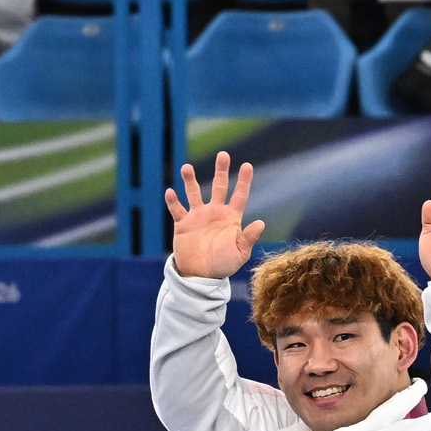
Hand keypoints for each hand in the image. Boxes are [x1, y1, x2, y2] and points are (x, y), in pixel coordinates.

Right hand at [166, 151, 265, 278]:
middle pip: (219, 186)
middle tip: (223, 155)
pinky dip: (173, 201)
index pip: (240, 195)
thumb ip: (248, 237)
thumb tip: (260, 223)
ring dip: (190, 180)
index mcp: (231, 218)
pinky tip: (170, 192)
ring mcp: (198, 216)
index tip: (247, 165)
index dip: (244, 181)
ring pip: (194, 193)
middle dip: (221, 170)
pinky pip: (177, 209)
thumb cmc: (224, 265)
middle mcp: (215, 212)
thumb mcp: (240, 253)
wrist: (201, 276)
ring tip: (186, 168)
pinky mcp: (183, 224)